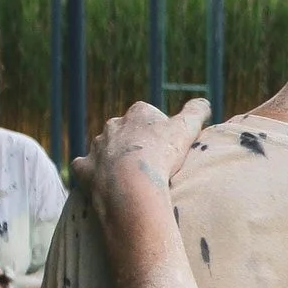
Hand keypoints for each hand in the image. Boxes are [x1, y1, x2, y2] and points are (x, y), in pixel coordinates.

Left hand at [76, 97, 211, 213]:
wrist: (131, 184)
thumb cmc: (161, 154)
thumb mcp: (187, 129)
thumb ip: (196, 112)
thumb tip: (203, 103)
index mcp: (138, 113)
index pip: (148, 114)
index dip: (159, 130)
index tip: (169, 147)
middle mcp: (113, 125)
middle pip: (125, 130)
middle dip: (135, 142)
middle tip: (151, 163)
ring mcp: (97, 147)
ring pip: (104, 147)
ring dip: (114, 157)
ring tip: (130, 177)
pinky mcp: (84, 168)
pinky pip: (84, 166)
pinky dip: (90, 171)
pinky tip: (100, 181)